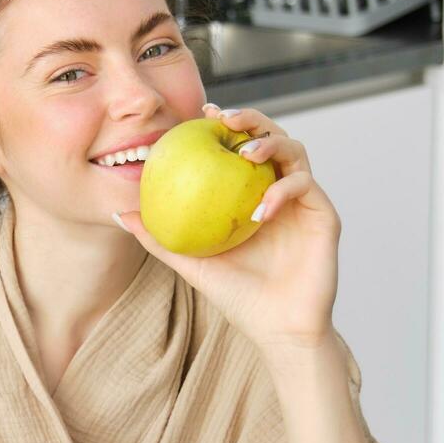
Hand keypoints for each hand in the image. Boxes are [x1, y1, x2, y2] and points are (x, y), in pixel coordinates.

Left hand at [113, 102, 340, 353]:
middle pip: (271, 136)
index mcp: (250, 192)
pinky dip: (282, 189)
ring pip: (295, 151)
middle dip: (251, 118)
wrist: (278, 329)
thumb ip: (158, 237)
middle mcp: (279, 189)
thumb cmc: (237, 296)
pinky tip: (260, 206)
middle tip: (226, 119)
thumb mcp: (190, 261)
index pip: (240, 145)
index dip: (226, 123)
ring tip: (245, 154)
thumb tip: (119, 213)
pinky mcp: (324, 216)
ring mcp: (303, 201)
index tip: (202, 112)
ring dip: (270, 145)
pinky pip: (305, 187)